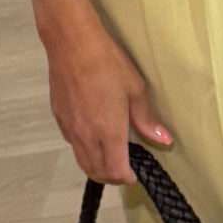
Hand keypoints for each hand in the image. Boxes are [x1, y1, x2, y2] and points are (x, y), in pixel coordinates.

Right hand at [40, 1, 171, 184]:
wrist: (72, 44)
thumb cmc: (108, 63)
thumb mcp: (134, 89)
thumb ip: (145, 120)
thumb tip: (163, 140)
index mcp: (108, 132)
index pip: (115, 171)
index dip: (126, 178)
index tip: (135, 173)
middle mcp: (86, 136)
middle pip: (96, 172)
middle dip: (111, 177)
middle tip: (124, 168)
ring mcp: (70, 128)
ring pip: (82, 161)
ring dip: (96, 166)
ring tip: (109, 156)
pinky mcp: (59, 118)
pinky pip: (72, 144)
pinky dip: (84, 149)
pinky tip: (92, 134)